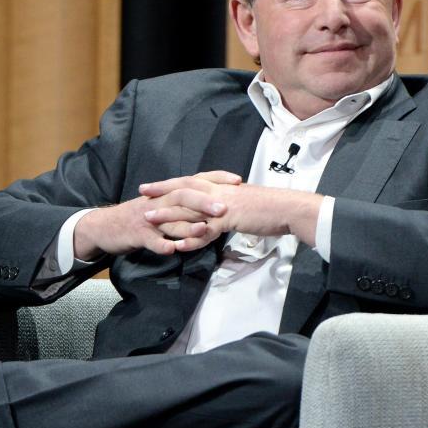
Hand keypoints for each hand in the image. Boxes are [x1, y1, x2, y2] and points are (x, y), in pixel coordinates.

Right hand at [73, 171, 241, 257]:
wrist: (105, 227)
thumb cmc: (139, 218)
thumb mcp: (163, 207)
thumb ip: (186, 205)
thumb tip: (214, 202)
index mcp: (167, 193)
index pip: (194, 180)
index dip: (216, 178)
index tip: (238, 180)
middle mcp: (159, 201)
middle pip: (183, 196)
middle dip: (205, 202)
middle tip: (225, 209)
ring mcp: (147, 218)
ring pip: (169, 220)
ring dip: (187, 226)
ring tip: (205, 231)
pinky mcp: (136, 234)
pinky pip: (150, 240)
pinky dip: (161, 244)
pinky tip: (172, 250)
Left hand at [139, 175, 322, 249]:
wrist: (287, 209)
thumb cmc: (269, 207)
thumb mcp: (243, 202)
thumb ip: (226, 205)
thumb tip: (217, 210)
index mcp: (221, 186)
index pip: (190, 181)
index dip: (169, 183)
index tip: (152, 185)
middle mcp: (218, 192)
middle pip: (183, 189)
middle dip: (161, 192)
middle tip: (141, 194)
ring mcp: (222, 205)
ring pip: (189, 209)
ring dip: (167, 214)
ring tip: (148, 220)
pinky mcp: (229, 219)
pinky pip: (205, 231)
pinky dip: (190, 239)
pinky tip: (177, 246)